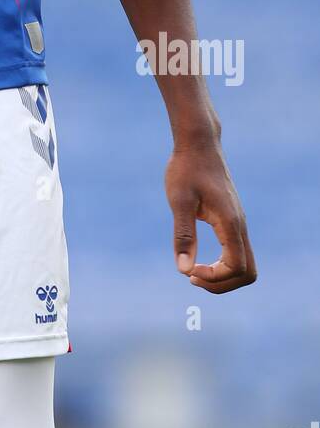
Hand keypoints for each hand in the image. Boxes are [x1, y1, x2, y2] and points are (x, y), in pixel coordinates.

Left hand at [165, 143, 256, 292]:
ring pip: (245, 264)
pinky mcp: (232, 220)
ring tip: (194, 272)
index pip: (236, 267)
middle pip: (247, 272)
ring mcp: (239, 223)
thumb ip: (183, 235)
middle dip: (222, 284)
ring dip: (223, 276)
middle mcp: (240, 225)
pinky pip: (238, 253)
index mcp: (230, 222)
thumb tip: (184, 270)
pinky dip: (223, 265)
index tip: (189, 270)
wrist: (199, 144)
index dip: (214, 277)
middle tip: (192, 277)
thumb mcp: (179, 201)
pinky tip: (199, 259)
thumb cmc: (186, 169)